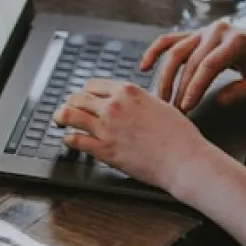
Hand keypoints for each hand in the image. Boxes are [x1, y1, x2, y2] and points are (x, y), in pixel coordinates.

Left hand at [55, 80, 212, 196]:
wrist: (186, 161)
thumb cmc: (180, 136)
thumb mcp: (159, 105)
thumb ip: (138, 100)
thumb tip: (126, 100)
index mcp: (127, 92)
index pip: (93, 85)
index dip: (87, 92)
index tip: (85, 98)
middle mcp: (113, 106)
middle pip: (77, 97)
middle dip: (71, 103)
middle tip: (68, 108)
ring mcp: (106, 127)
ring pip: (69, 115)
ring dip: (61, 116)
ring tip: (58, 119)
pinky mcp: (104, 149)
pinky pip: (74, 139)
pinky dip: (68, 139)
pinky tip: (69, 139)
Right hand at [143, 21, 245, 111]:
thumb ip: (242, 89)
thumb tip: (218, 101)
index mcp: (234, 41)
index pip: (207, 66)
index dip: (194, 87)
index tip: (186, 106)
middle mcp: (215, 32)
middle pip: (189, 61)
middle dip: (179, 87)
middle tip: (173, 109)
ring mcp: (202, 31)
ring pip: (174, 52)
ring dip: (164, 76)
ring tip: (161, 97)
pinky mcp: (193, 34)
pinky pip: (168, 41)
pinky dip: (154, 52)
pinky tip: (144, 67)